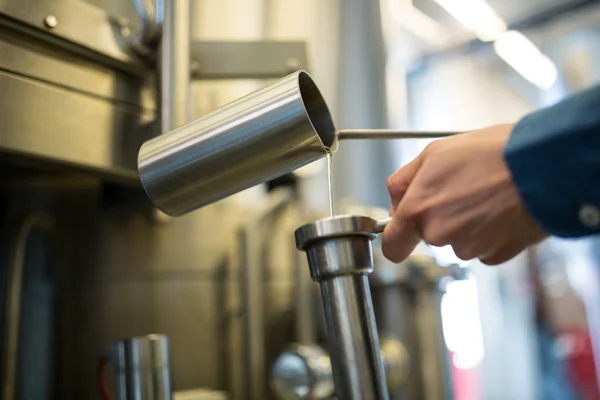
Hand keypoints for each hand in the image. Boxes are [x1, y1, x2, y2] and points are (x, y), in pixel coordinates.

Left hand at [382, 124, 547, 264]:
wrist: (542, 165)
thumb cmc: (492, 153)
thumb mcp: (434, 153)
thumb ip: (405, 180)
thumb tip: (395, 198)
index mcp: (418, 210)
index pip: (392, 246)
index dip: (398, 238)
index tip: (403, 230)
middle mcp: (439, 234)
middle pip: (429, 236)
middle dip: (440, 217)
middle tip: (461, 190)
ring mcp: (469, 248)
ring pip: (458, 241)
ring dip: (467, 223)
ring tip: (487, 194)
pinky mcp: (496, 255)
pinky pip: (483, 247)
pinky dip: (490, 233)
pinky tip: (501, 209)